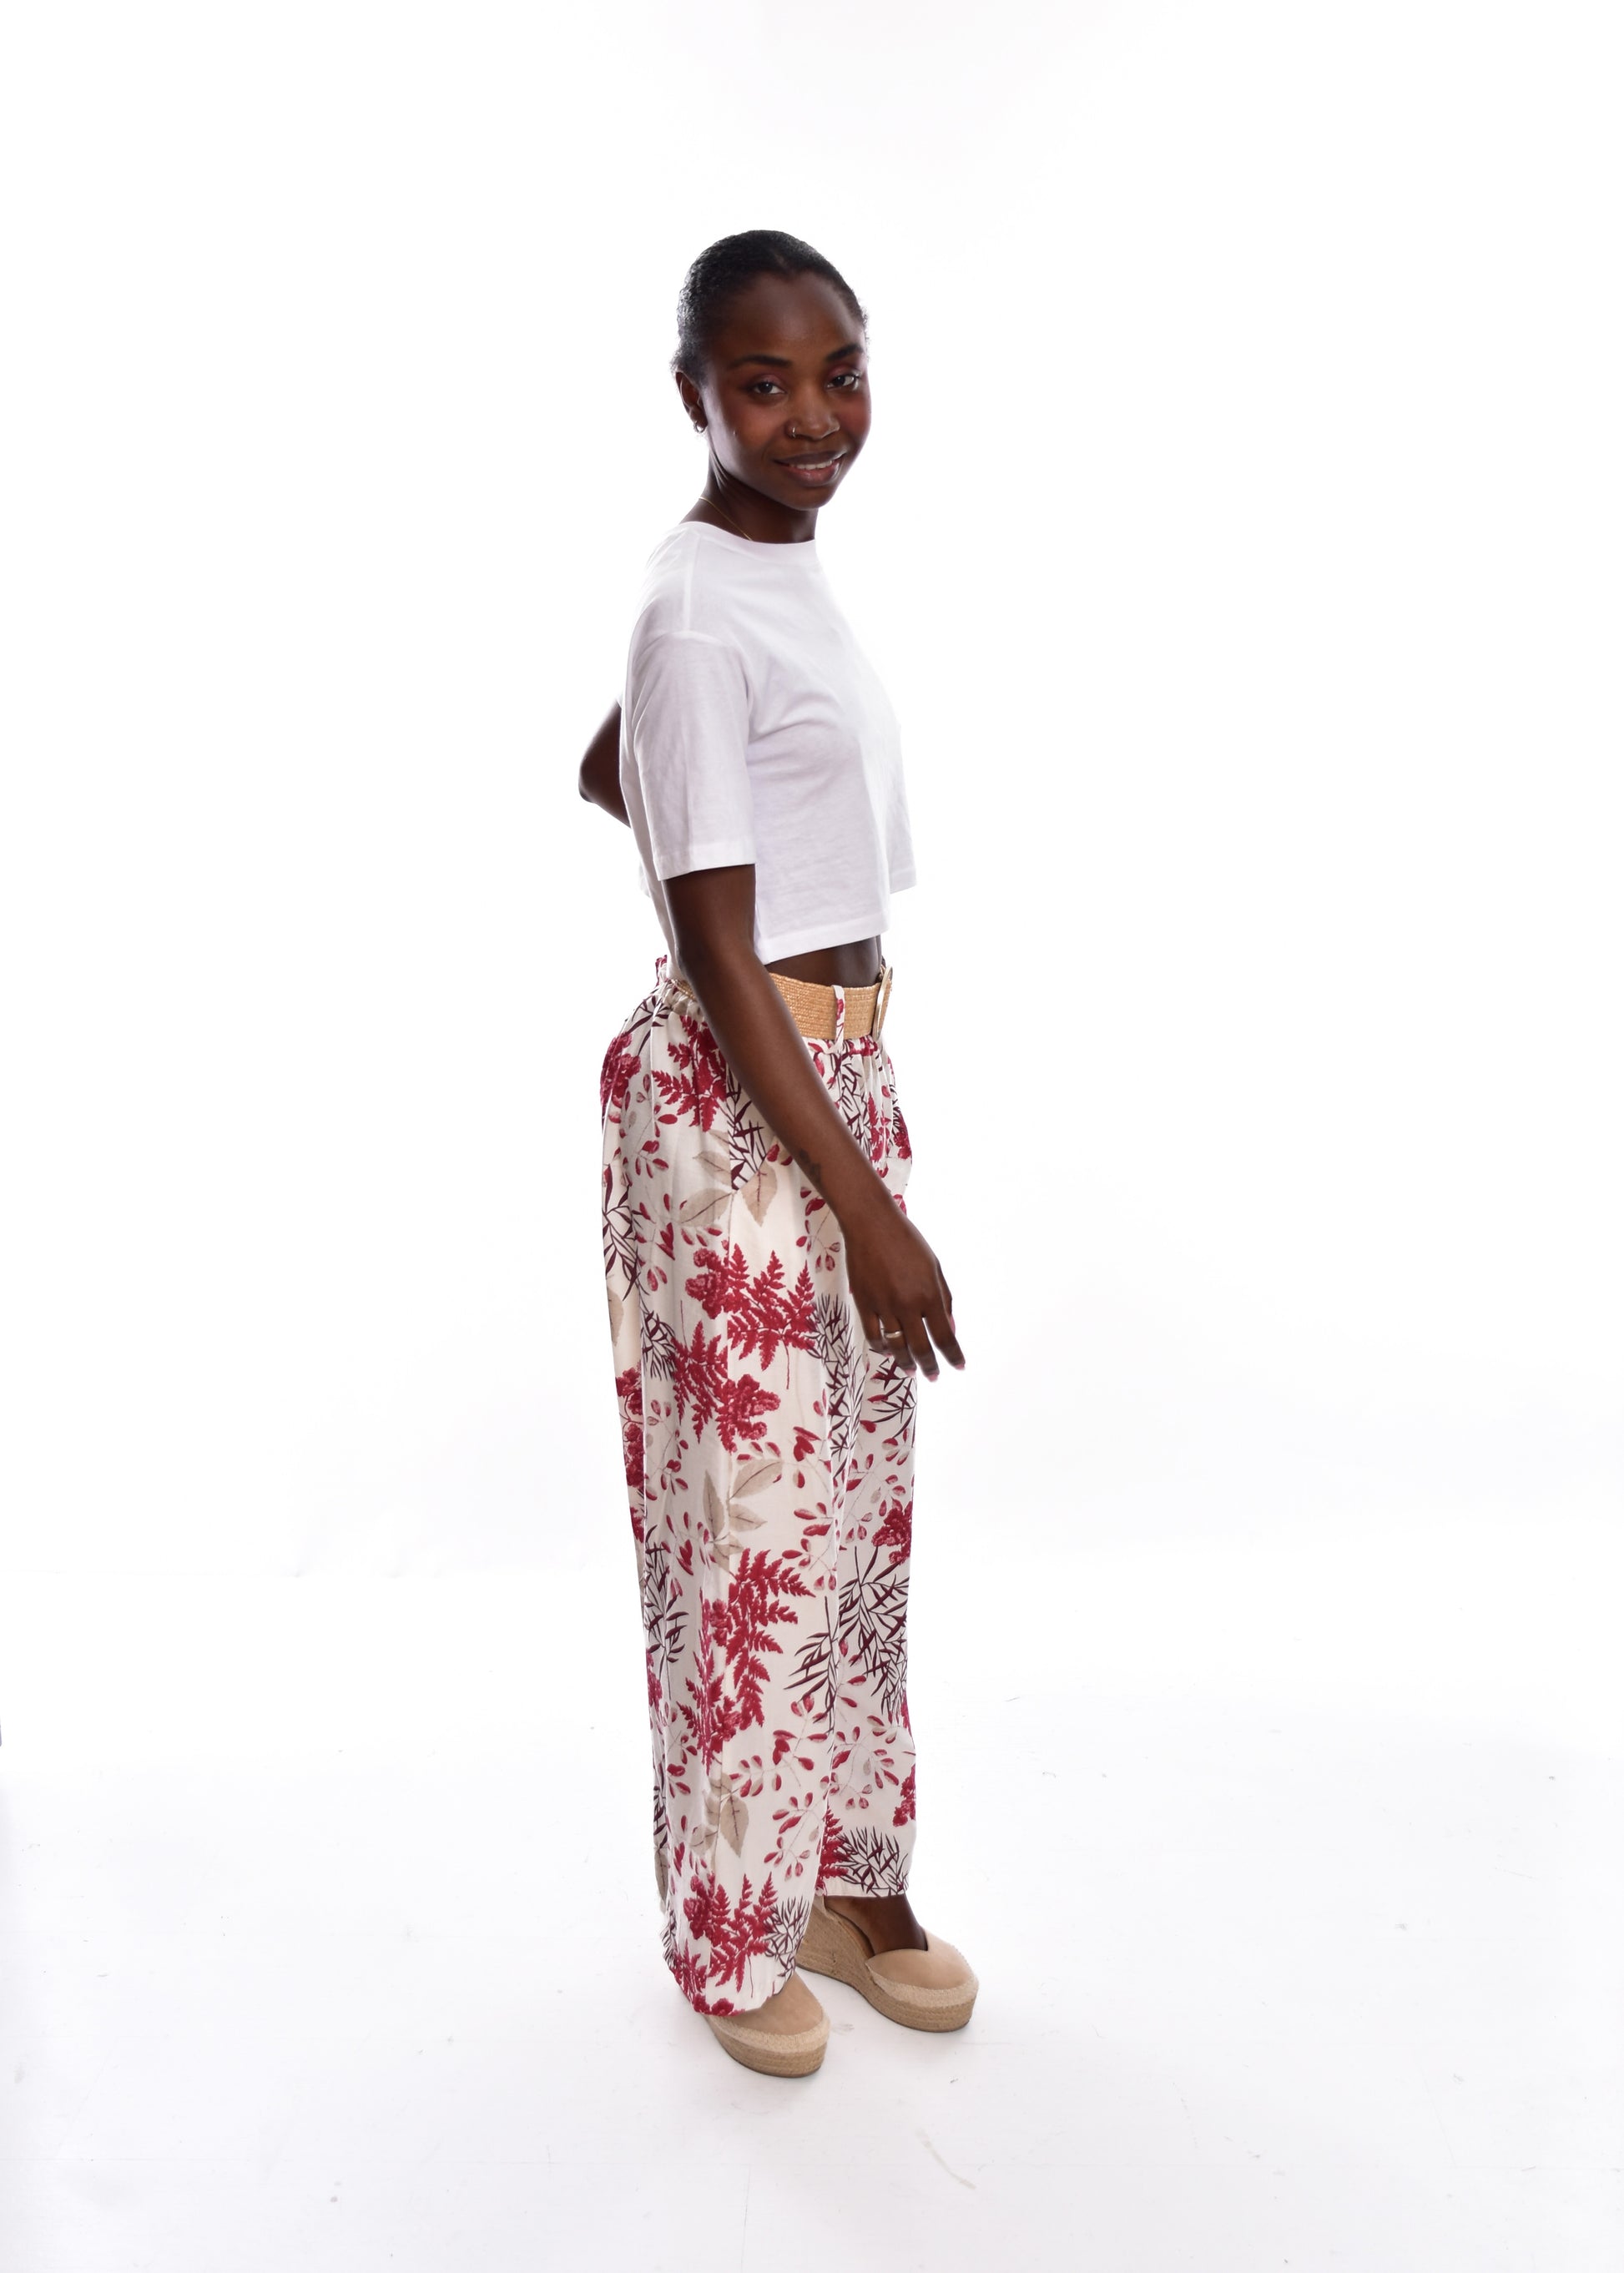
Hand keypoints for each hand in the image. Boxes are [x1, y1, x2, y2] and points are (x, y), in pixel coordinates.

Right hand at [842, 1196, 964, 1380]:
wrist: (871, 1224)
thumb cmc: (908, 1241)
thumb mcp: (934, 1267)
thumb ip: (944, 1300)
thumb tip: (950, 1328)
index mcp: (930, 1294)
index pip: (945, 1336)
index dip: (953, 1355)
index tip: (959, 1366)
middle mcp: (908, 1305)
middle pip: (921, 1347)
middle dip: (930, 1366)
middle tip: (933, 1376)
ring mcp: (884, 1306)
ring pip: (896, 1346)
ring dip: (905, 1362)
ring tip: (911, 1370)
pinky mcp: (864, 1303)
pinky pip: (873, 1335)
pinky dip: (882, 1348)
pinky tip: (888, 1351)